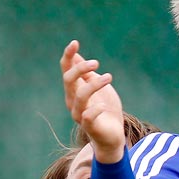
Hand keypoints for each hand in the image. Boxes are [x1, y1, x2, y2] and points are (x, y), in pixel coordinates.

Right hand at [61, 39, 125, 163]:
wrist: (113, 136)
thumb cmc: (106, 110)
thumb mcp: (99, 87)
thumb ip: (87, 74)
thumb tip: (76, 56)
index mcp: (74, 89)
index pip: (66, 70)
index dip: (68, 55)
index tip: (75, 42)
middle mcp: (72, 101)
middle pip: (69, 80)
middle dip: (81, 68)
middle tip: (97, 63)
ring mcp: (79, 114)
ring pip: (80, 95)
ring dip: (94, 84)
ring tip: (109, 77)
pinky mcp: (89, 127)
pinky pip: (87, 116)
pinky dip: (95, 109)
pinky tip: (103, 107)